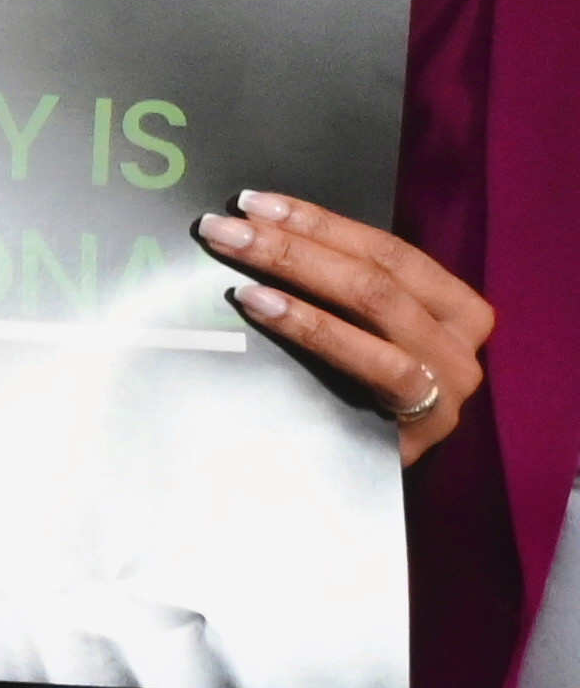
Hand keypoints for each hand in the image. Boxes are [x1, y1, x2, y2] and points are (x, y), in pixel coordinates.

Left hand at [212, 190, 493, 466]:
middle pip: (376, 271)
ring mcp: (452, 381)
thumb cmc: (351, 397)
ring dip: (295, 270)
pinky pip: (375, 360)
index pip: (386, 249)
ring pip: (376, 304)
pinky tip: (260, 305)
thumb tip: (259, 230)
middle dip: (294, 242)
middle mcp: (463, 338)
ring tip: (233, 253)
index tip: (253, 201)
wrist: (362, 486)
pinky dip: (313, 326)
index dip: (319, 221)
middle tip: (224, 226)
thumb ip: (335, 293)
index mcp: (453, 306)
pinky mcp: (429, 421)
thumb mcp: (357, 336)